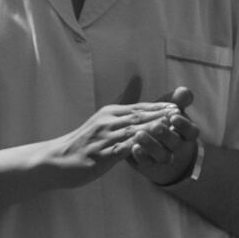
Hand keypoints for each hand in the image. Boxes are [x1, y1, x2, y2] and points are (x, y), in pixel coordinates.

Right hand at [40, 101, 188, 186]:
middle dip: (160, 115)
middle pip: (138, 117)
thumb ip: (124, 101)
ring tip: (170, 128)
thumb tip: (137, 79)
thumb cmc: (85, 140)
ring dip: (152, 130)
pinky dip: (134, 148)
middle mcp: (107, 122)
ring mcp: (103, 138)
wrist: (57, 159)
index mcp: (110, 113)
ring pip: (131, 132)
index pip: (139, 107)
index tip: (178, 106)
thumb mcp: (104, 118)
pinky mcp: (100, 155)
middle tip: (180, 114)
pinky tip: (147, 149)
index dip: (159, 107)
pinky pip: (120, 150)